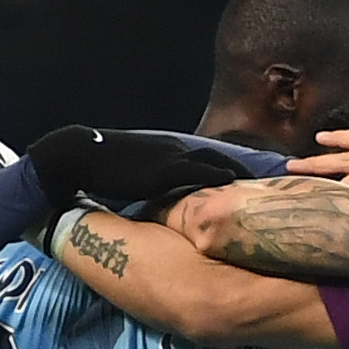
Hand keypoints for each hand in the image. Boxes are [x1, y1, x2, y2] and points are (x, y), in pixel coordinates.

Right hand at [26, 126, 250, 220]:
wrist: (80, 155)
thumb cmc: (100, 166)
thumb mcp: (131, 172)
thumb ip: (148, 180)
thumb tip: (153, 198)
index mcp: (168, 150)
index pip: (206, 156)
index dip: (227, 169)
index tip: (247, 182)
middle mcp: (176, 149)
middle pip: (220, 156)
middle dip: (244, 172)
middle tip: (268, 187)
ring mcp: (173, 158)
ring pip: (218, 162)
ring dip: (242, 176)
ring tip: (265, 192)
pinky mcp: (168, 170)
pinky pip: (204, 173)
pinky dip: (225, 180)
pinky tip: (242, 191)